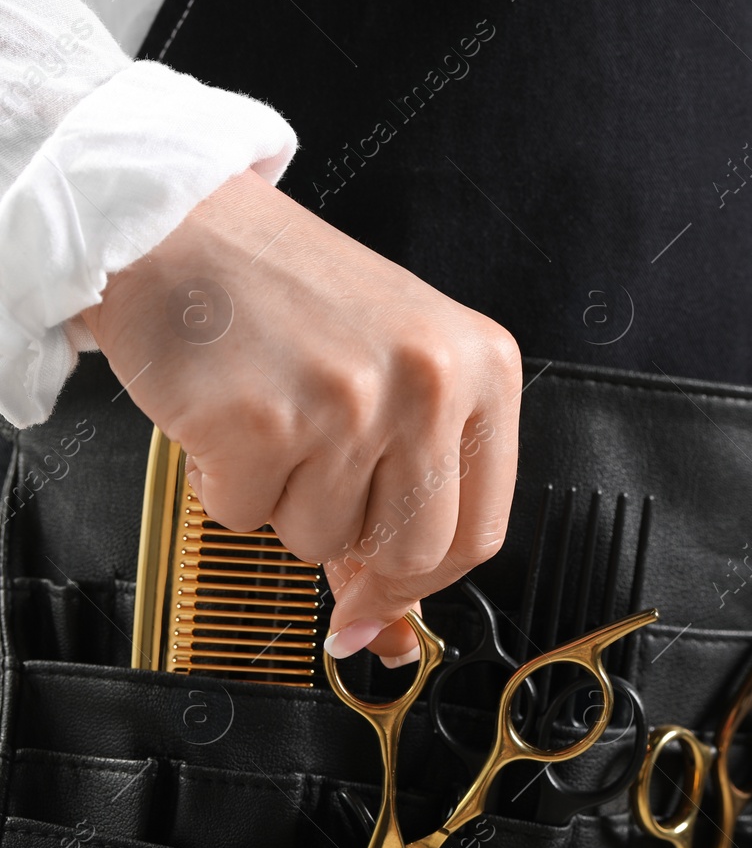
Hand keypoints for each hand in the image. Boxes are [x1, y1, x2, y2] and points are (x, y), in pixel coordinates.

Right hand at [80, 171, 521, 661]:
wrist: (174, 222)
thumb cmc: (283, 292)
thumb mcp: (392, 370)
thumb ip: (412, 485)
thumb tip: (387, 625)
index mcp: (481, 368)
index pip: (480, 531)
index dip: (425, 585)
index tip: (386, 609)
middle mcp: (428, 383)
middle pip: (411, 552)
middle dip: (356, 555)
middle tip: (312, 491)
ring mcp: (348, 402)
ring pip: (319, 539)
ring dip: (281, 500)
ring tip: (273, 414)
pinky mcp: (262, 420)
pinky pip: (242, 516)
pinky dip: (221, 481)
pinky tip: (228, 412)